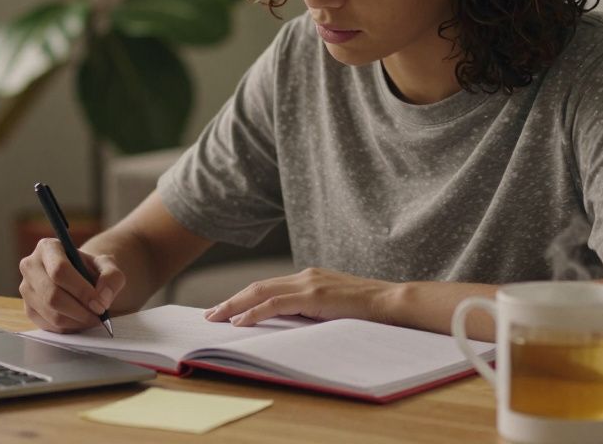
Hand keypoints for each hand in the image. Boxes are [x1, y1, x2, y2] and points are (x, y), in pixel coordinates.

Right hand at [18, 238, 125, 332]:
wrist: (78, 277)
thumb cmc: (90, 269)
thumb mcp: (106, 265)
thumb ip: (111, 277)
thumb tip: (102, 298)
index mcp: (47, 247)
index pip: (60, 270)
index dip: (81, 290)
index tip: (100, 304)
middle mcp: (30, 266)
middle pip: (52, 295)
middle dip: (80, 310)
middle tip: (99, 315)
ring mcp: (26, 289)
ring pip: (51, 313)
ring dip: (77, 321)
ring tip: (93, 318)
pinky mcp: (28, 309)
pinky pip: (49, 325)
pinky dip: (70, 327)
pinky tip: (81, 320)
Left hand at [203, 267, 401, 326]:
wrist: (393, 303)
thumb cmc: (368, 311)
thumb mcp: (334, 308)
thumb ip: (313, 311)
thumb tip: (291, 325)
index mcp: (309, 278)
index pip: (268, 287)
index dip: (244, 298)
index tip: (227, 309)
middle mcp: (305, 276)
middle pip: (258, 287)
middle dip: (231, 300)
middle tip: (210, 315)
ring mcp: (309, 283)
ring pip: (261, 292)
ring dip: (234, 306)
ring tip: (216, 318)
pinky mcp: (314, 295)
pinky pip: (275, 304)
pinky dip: (254, 312)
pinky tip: (240, 321)